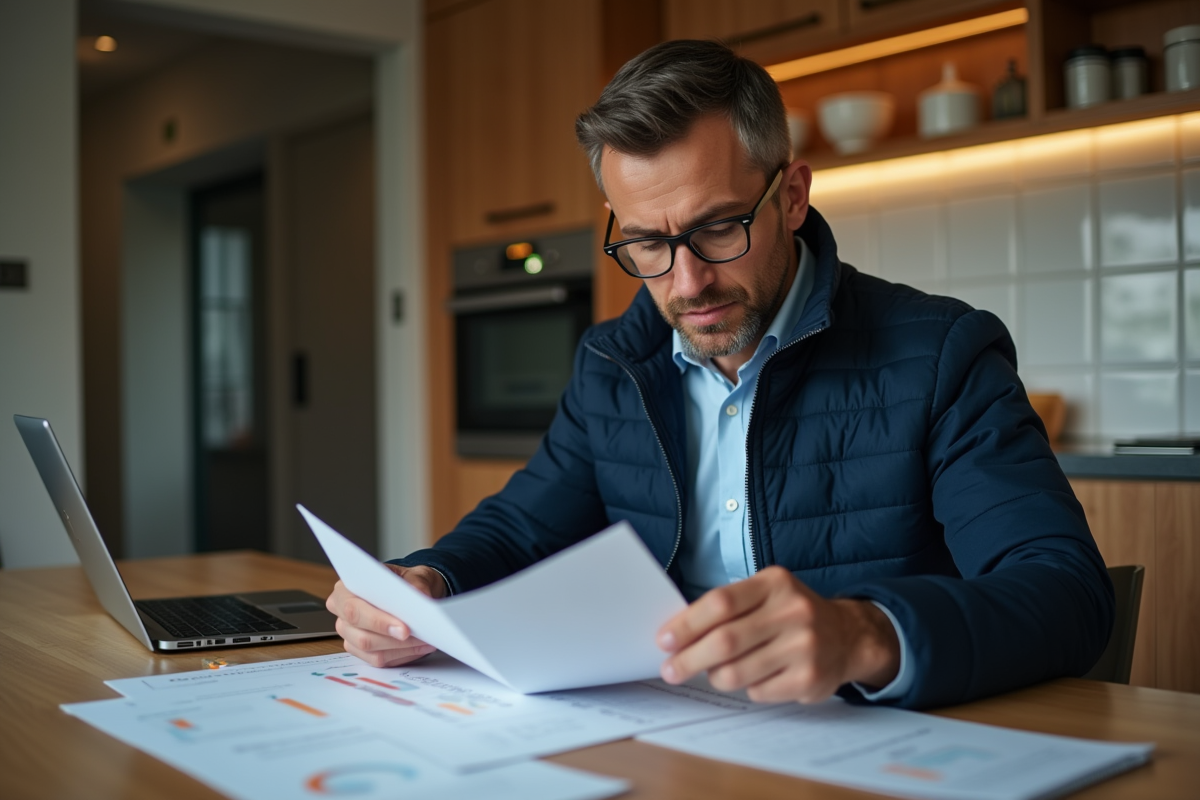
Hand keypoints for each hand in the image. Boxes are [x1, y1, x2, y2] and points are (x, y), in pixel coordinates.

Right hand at [325, 564, 447, 667]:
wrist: (410, 594)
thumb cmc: (407, 581)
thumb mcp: (416, 574)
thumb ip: (417, 583)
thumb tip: (421, 597)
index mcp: (346, 589)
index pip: (354, 609)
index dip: (378, 621)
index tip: (404, 629)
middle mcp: (342, 613)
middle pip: (361, 636)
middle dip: (392, 639)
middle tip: (417, 637)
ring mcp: (349, 634)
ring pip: (371, 650)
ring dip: (401, 648)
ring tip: (425, 641)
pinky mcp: (360, 650)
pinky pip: (378, 659)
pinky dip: (402, 655)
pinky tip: (419, 647)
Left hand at [656, 566, 899, 702]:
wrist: (847, 636)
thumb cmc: (790, 614)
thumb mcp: (765, 594)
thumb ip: (727, 608)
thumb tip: (677, 635)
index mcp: (775, 583)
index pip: (721, 603)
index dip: (687, 624)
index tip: (664, 640)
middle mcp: (793, 612)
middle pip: (725, 641)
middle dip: (689, 659)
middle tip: (671, 669)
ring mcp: (804, 647)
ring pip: (737, 672)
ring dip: (716, 676)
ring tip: (714, 672)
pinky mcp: (809, 678)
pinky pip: (758, 691)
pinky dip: (747, 688)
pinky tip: (755, 677)